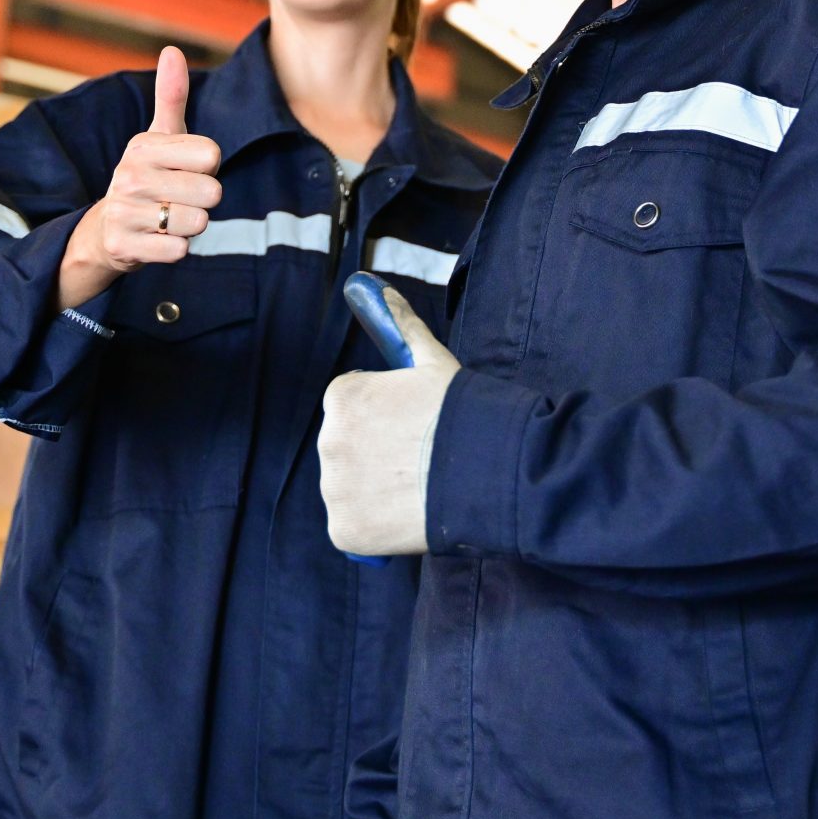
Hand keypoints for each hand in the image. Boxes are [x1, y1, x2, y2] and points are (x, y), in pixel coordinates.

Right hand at [59, 47, 222, 306]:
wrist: (106, 230)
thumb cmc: (147, 177)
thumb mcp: (159, 137)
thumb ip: (171, 96)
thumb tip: (172, 50)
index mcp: (143, 145)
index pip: (212, 155)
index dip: (208, 168)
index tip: (186, 170)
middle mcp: (129, 175)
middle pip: (211, 192)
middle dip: (202, 201)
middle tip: (177, 199)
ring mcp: (124, 211)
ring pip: (197, 223)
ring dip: (190, 226)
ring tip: (167, 219)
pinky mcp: (123, 246)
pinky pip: (179, 250)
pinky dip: (177, 249)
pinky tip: (158, 239)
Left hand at [321, 290, 459, 556]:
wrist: (490, 471)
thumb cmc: (463, 413)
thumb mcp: (431, 361)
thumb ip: (399, 324)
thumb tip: (372, 287)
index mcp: (341, 396)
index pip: (350, 407)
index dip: (384, 416)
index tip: (413, 425)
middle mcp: (327, 439)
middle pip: (346, 447)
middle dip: (375, 453)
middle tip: (418, 458)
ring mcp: (335, 488)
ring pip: (348, 488)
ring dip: (374, 490)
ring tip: (418, 487)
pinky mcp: (345, 530)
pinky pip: (352, 527)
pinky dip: (374, 526)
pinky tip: (407, 515)